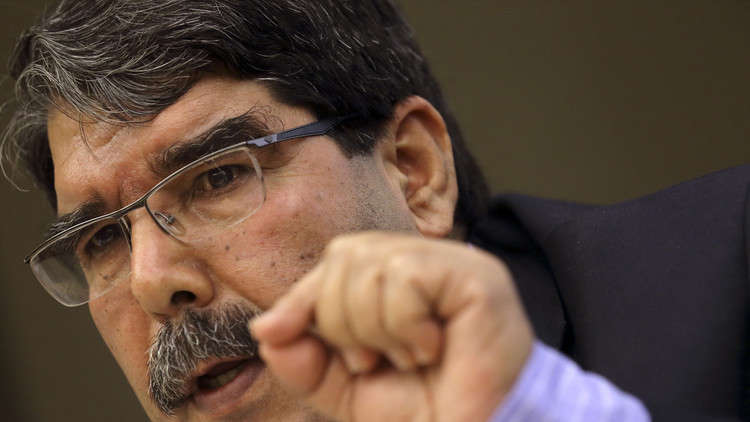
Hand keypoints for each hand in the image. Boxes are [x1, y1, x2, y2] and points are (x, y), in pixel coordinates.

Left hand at [250, 232, 533, 421]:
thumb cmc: (425, 411)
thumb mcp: (347, 388)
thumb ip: (304, 358)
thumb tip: (265, 326)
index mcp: (397, 280)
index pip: (338, 260)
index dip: (303, 295)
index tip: (276, 331)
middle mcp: (426, 262)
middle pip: (346, 254)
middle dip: (339, 319)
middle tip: (372, 361)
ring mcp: (454, 262)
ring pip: (372, 263)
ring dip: (374, 328)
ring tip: (407, 358)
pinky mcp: (475, 274)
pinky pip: (403, 276)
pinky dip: (402, 325)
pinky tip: (431, 348)